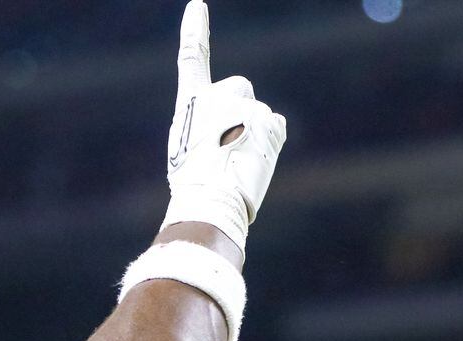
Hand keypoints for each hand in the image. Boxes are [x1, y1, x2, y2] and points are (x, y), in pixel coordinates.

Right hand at [162, 0, 286, 254]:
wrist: (210, 198)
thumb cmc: (192, 185)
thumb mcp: (186, 151)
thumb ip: (204, 128)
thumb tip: (228, 136)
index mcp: (191, 102)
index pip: (192, 58)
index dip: (195, 31)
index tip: (197, 6)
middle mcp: (220, 95)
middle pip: (238, 88)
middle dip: (239, 109)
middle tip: (228, 143)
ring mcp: (248, 107)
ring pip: (258, 114)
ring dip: (253, 134)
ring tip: (237, 163)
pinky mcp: (271, 122)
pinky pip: (275, 126)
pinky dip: (269, 142)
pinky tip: (254, 162)